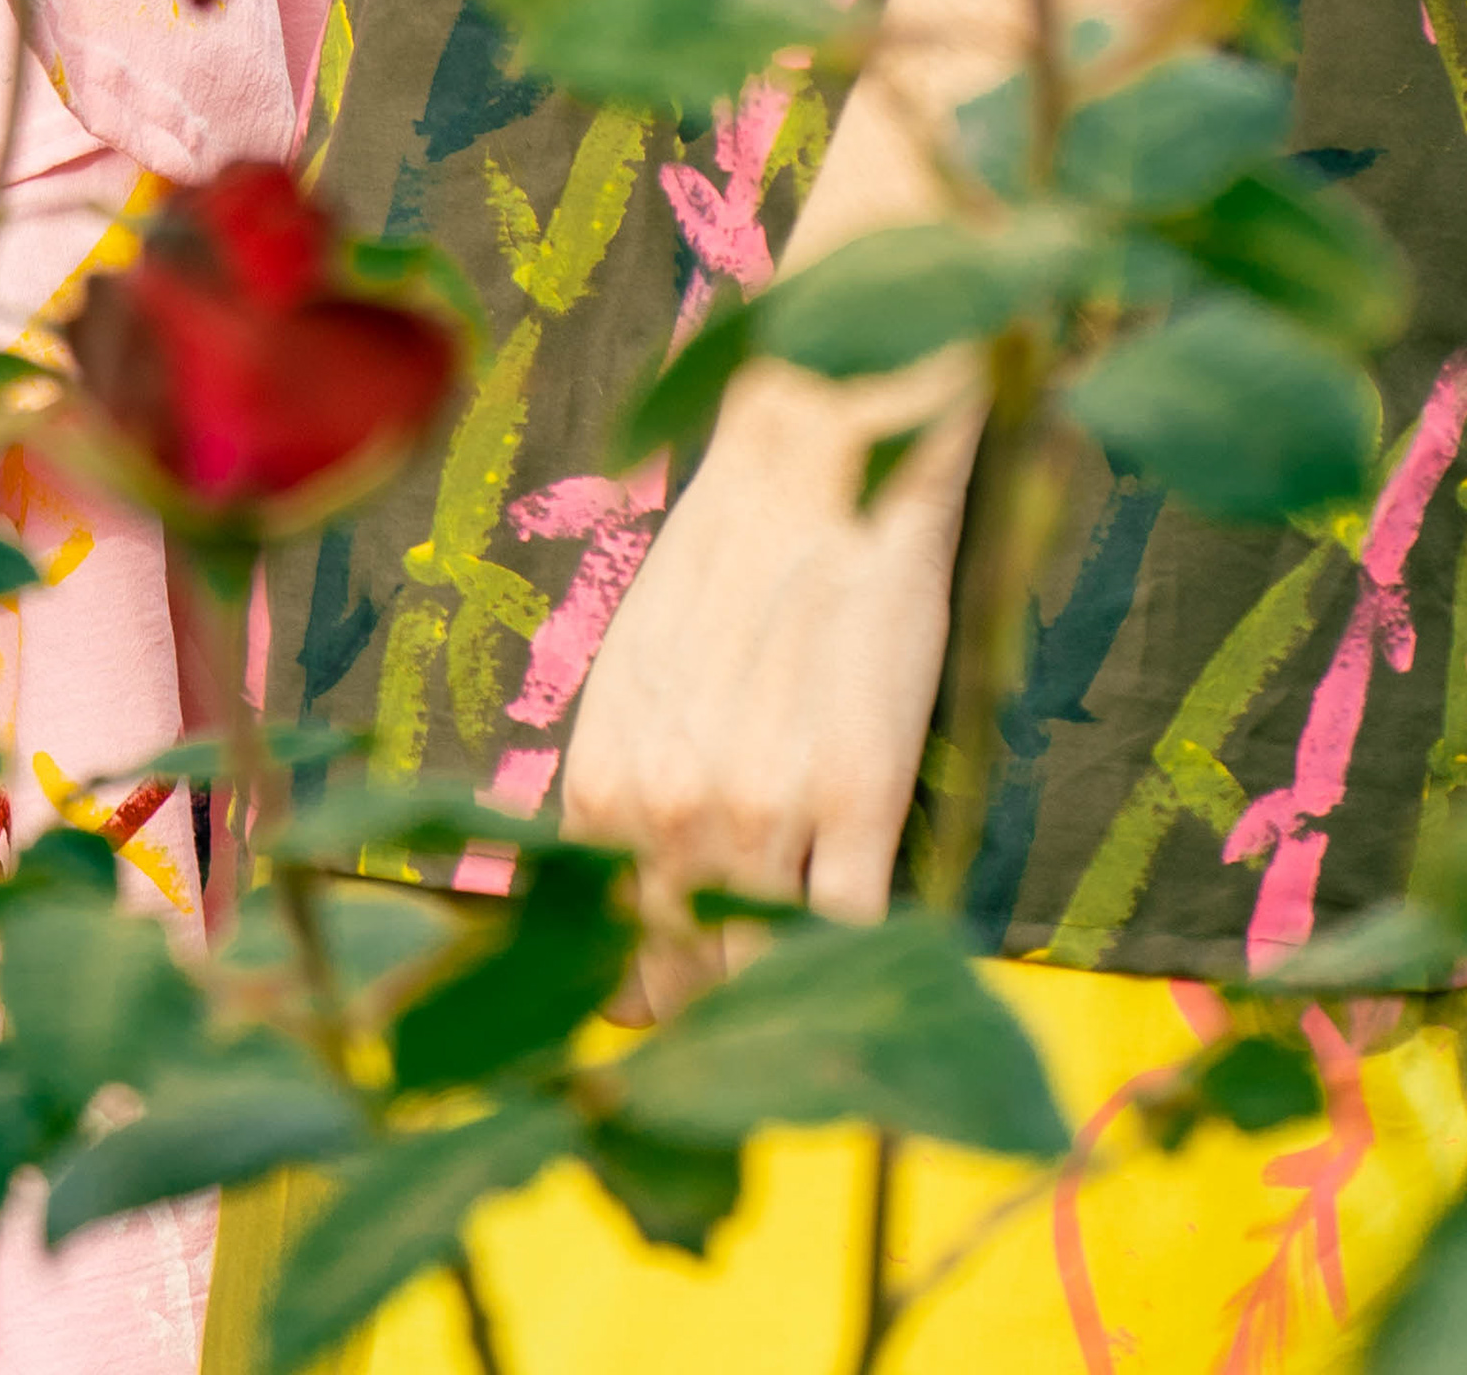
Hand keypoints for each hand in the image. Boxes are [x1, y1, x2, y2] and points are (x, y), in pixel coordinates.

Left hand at [560, 362, 979, 956]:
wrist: (819, 467)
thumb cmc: (725, 564)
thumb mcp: (632, 676)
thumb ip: (622, 787)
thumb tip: (615, 901)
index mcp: (605, 780)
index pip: (606, 950)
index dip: (638, 990)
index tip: (666, 997)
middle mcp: (669, 808)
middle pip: (684, 976)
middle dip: (708, 999)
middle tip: (741, 987)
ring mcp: (766, 811)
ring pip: (765, 969)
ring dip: (781, 985)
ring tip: (801, 982)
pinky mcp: (861, 798)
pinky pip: (851, 930)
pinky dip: (855, 955)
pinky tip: (861, 947)